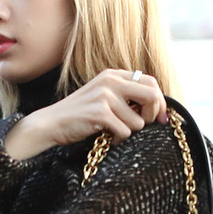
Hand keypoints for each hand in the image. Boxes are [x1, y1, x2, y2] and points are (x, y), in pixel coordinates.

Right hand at [5, 69, 166, 159]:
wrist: (51, 123)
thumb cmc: (79, 114)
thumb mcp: (102, 95)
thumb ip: (125, 95)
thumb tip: (157, 106)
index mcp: (113, 74)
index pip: (151, 81)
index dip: (161, 101)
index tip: (161, 117)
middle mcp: (111, 81)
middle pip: (152, 96)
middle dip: (152, 116)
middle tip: (142, 126)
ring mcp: (105, 96)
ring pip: (138, 121)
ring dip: (128, 131)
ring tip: (112, 131)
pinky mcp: (100, 113)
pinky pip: (125, 131)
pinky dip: (118, 139)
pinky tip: (106, 137)